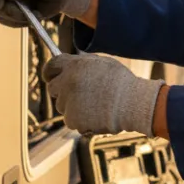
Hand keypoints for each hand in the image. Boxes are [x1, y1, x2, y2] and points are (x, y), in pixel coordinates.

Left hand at [42, 54, 161, 136]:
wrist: (133, 103)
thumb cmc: (122, 83)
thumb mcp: (102, 64)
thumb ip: (82, 64)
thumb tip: (70, 67)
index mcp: (74, 66)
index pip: (51, 66)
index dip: (50, 72)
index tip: (51, 77)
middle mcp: (67, 82)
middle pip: (53, 88)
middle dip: (62, 91)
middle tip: (79, 94)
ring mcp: (68, 102)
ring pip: (62, 106)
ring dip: (73, 106)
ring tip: (96, 105)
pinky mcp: (72, 119)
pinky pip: (71, 120)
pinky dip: (80, 120)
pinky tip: (97, 115)